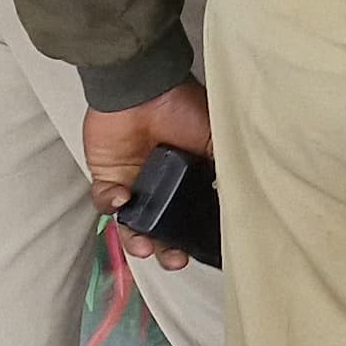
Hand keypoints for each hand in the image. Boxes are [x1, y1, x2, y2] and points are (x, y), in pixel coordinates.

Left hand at [83, 80, 212, 263]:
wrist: (142, 86)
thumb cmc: (182, 106)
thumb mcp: (216, 137)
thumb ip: (225, 168)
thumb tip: (240, 199)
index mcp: (187, 175)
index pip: (189, 213)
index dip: (191, 235)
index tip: (197, 250)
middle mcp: (160, 183)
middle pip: (161, 226)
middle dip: (165, 248)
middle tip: (173, 259)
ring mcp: (133, 181)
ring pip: (132, 222)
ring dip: (136, 238)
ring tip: (143, 246)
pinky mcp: (107, 176)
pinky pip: (105, 202)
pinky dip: (111, 205)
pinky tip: (123, 201)